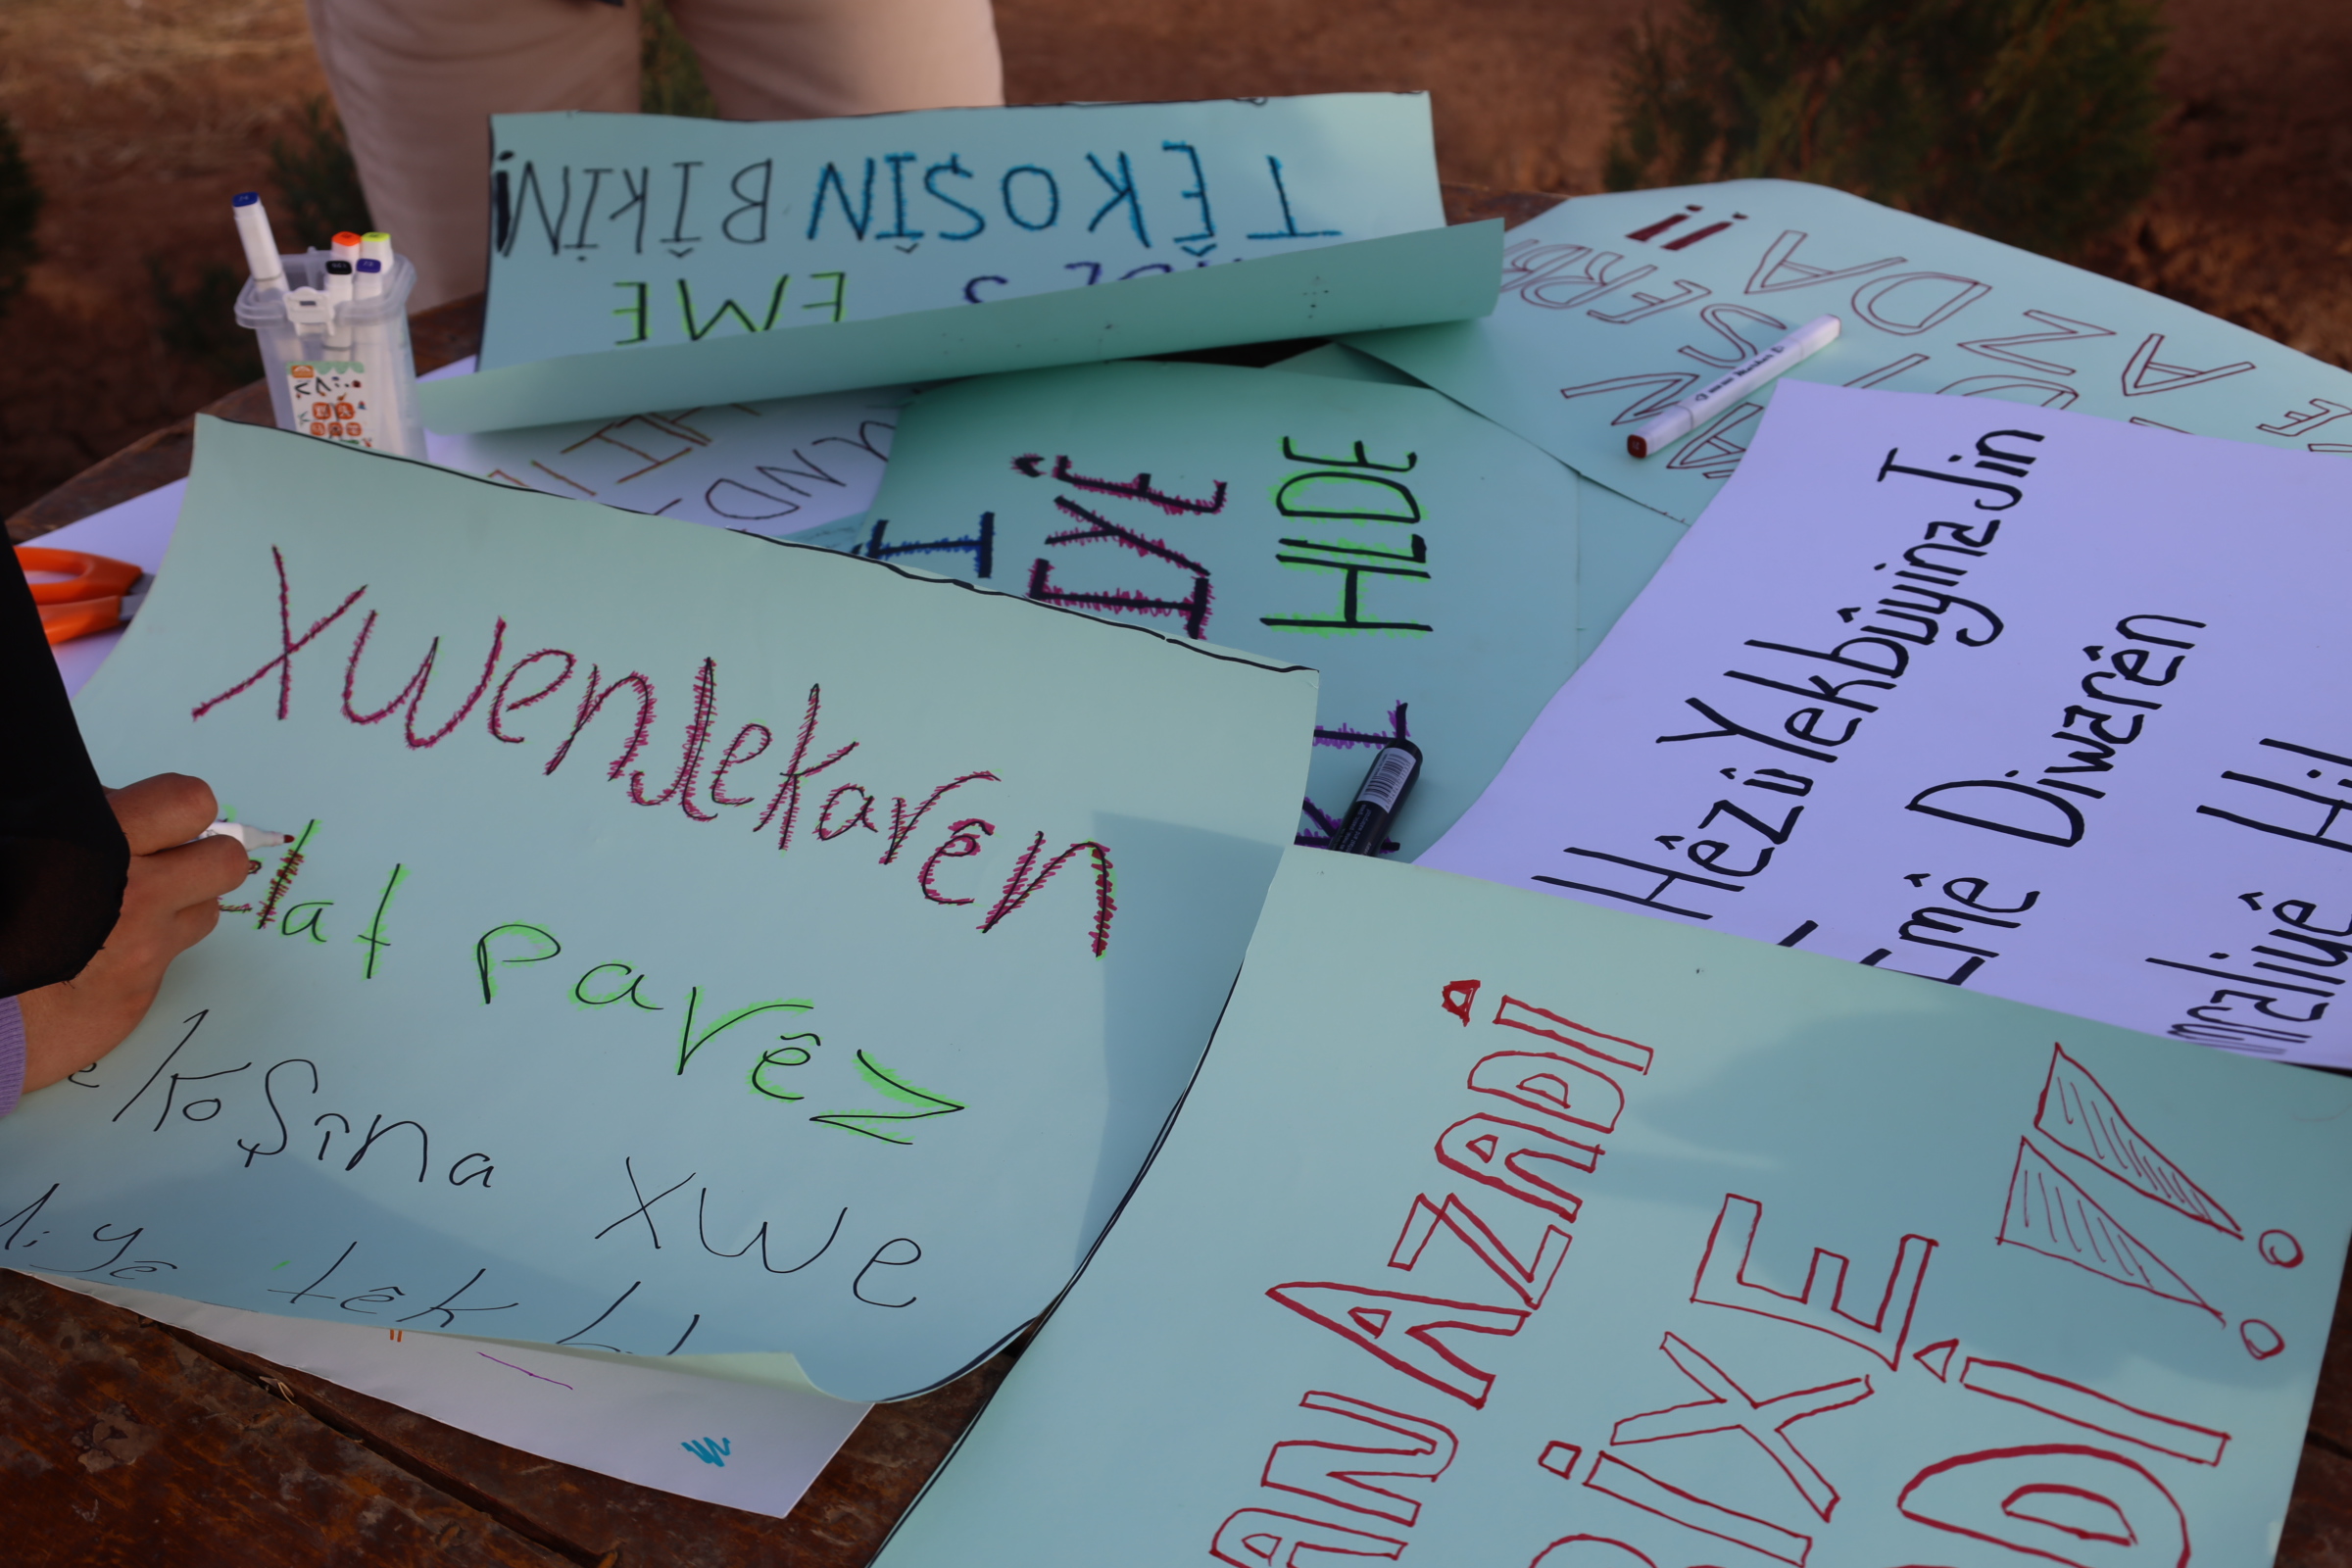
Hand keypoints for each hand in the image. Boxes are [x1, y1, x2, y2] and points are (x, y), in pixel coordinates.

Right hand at [17, 774, 254, 1093]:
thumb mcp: (19, 840)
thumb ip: (79, 818)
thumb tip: (119, 803)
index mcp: (100, 846)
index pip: (190, 803)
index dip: (181, 808)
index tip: (160, 817)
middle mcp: (135, 899)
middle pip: (227, 861)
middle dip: (203, 857)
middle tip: (166, 861)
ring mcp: (143, 952)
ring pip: (206, 912)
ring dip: (181, 905)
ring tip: (130, 909)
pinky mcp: (139, 997)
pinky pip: (169, 960)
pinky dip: (147, 951)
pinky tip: (103, 953)